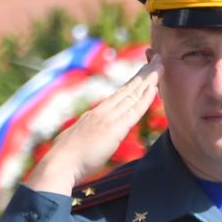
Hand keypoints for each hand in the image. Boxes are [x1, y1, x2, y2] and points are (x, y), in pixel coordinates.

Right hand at [24, 57, 160, 196]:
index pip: (119, 95)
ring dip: (148, 79)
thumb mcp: (77, 141)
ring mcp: (108, 118)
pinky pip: (134, 111)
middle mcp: (103, 112)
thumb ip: (86, 135)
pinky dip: (145, 98)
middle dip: (144, 73)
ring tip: (160, 64)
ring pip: (133, 94)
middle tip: (157, 58)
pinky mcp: (114, 129)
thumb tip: (87, 137)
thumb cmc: (66, 158)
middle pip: (128, 89)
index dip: (133, 82)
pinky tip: (154, 87)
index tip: (143, 72)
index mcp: (95, 114)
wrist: (61, 163)